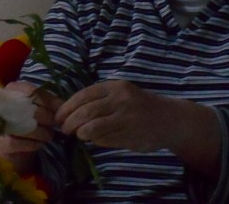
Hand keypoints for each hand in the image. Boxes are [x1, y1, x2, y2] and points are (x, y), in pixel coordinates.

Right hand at [0, 81, 62, 170]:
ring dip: (44, 132)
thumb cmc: (25, 120)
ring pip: (27, 127)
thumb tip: (63, 106)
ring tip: (49, 134)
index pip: (33, 92)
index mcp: (13, 90)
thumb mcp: (37, 107)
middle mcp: (3, 105)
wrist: (7, 146)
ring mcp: (1, 125)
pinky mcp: (1, 144)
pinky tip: (39, 143)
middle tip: (56, 124)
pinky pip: (21, 143)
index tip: (62, 110)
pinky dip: (34, 144)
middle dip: (48, 118)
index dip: (50, 101)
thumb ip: (48, 103)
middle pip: (31, 110)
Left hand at [55, 80, 174, 152]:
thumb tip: (68, 111)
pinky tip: (95, 139)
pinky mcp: (130, 136)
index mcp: (116, 87)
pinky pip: (105, 140)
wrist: (169, 119)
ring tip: (79, 135)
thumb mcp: (121, 93)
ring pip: (93, 128)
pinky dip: (95, 141)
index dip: (67, 107)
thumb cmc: (139, 105)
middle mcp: (121, 101)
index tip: (58, 116)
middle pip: (86, 112)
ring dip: (81, 133)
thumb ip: (99, 99)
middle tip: (64, 129)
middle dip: (70, 122)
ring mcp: (126, 120)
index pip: (84, 95)